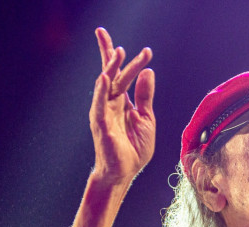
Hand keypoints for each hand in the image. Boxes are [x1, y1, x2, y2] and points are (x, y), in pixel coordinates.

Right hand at [90, 27, 155, 182]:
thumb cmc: (133, 149)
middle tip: (102, 32)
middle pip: (110, 73)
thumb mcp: (146, 119)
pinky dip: (101, 91)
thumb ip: (146, 96)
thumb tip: (148, 71)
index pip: (122, 76)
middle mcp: (110, 103)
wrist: (124, 172)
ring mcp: (104, 112)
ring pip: (106, 85)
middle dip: (109, 54)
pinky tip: (105, 78)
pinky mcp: (101, 124)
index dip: (131, 62)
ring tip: (117, 52)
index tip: (147, 51)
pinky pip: (99, 104)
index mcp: (122, 102)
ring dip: (111, 68)